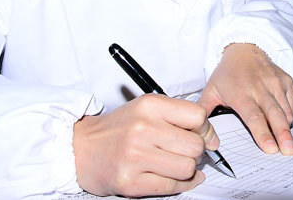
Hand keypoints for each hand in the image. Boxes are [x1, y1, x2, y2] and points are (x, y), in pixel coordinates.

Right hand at [72, 93, 218, 196]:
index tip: (201, 134)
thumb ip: (179, 116)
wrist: (81, 148)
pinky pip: (172, 187)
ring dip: (187, 169)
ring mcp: (135, 157)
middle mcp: (142, 129)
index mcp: (149, 106)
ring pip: (187, 168)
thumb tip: (212, 138)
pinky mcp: (130, 182)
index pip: (197, 116)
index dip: (205, 128)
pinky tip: (175, 177)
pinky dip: (180, 184)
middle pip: (196, 145)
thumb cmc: (118, 129)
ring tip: (176, 163)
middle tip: (186, 151)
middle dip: (196, 151)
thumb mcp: (146, 109)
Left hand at [199, 43, 292, 154]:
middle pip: (274, 115)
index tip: (270, 148)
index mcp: (241, 93)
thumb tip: (197, 133)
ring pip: (285, 109)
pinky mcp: (285, 80)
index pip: (253, 117)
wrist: (244, 47)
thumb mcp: (211, 89)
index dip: (262, 133)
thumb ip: (203, 111)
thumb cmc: (227, 72)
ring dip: (287, 127)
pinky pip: (291, 101)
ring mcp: (274, 83)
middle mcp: (260, 88)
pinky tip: (286, 122)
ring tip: (289, 143)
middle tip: (288, 151)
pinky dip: (290, 114)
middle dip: (282, 134)